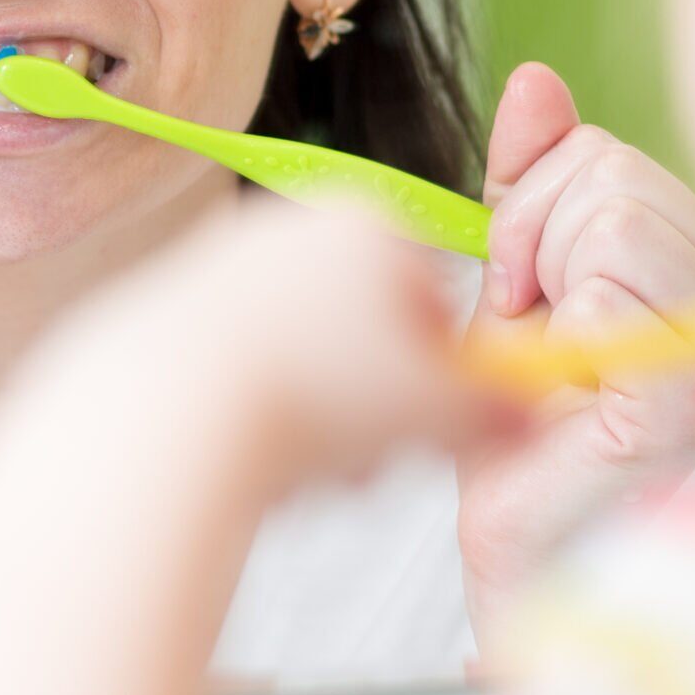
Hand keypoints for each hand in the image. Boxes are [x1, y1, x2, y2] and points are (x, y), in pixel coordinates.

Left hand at [0, 201, 512, 501]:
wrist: (165, 413)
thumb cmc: (311, 396)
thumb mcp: (439, 412)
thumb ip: (498, 412)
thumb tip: (530, 420)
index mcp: (361, 220)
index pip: (432, 295)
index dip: (440, 371)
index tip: (431, 425)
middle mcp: (285, 226)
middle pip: (363, 333)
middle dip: (375, 409)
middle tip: (366, 463)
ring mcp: (218, 265)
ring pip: (303, 366)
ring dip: (318, 429)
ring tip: (304, 474)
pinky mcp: (163, 316)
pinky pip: (237, 380)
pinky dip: (253, 424)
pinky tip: (247, 463)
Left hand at [456, 64, 694, 644]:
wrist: (512, 532)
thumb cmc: (518, 412)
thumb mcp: (517, 265)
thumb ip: (532, 174)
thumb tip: (535, 79)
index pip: (602, 153)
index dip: (531, 214)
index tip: (524, 292)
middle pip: (606, 170)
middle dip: (529, 243)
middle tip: (530, 329)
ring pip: (609, 211)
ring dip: (540, 282)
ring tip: (550, 356)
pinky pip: (608, 279)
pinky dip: (556, 324)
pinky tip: (567, 381)